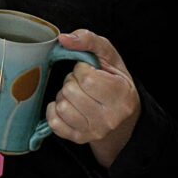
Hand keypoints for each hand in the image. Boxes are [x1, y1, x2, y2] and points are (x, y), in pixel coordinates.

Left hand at [47, 29, 140, 167]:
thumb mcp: (108, 55)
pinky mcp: (80, 138)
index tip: (89, 71)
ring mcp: (95, 130)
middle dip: (71, 82)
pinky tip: (66, 105)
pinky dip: (54, 110)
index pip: (86, 78)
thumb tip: (63, 38)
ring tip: (75, 94)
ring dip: (63, 96)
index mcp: (122, 95)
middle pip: (71, 92)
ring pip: (62, 107)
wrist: (122, 115)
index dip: (81, 69)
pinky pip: (54, 122)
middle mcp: (110, 118)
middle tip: (81, 83)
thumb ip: (88, 40)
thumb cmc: (114, 80)